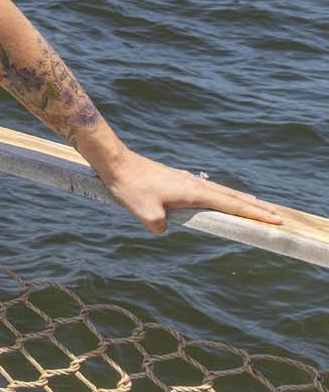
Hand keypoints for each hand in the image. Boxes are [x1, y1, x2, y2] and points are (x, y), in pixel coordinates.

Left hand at [96, 148, 284, 233]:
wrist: (116, 163)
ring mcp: (186, 180)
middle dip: (255, 206)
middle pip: (232, 196)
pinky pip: (206, 188)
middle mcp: (195, 184)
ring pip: (220, 190)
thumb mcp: (145, 213)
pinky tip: (217, 195)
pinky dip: (220, 193)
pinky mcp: (176, 179)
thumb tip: (164, 228)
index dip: (254, 214)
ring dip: (239, 198)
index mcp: (194, 192)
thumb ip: (160, 226)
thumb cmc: (130, 187)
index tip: (275, 219)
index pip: (232, 205)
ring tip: (254, 204)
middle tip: (276, 214)